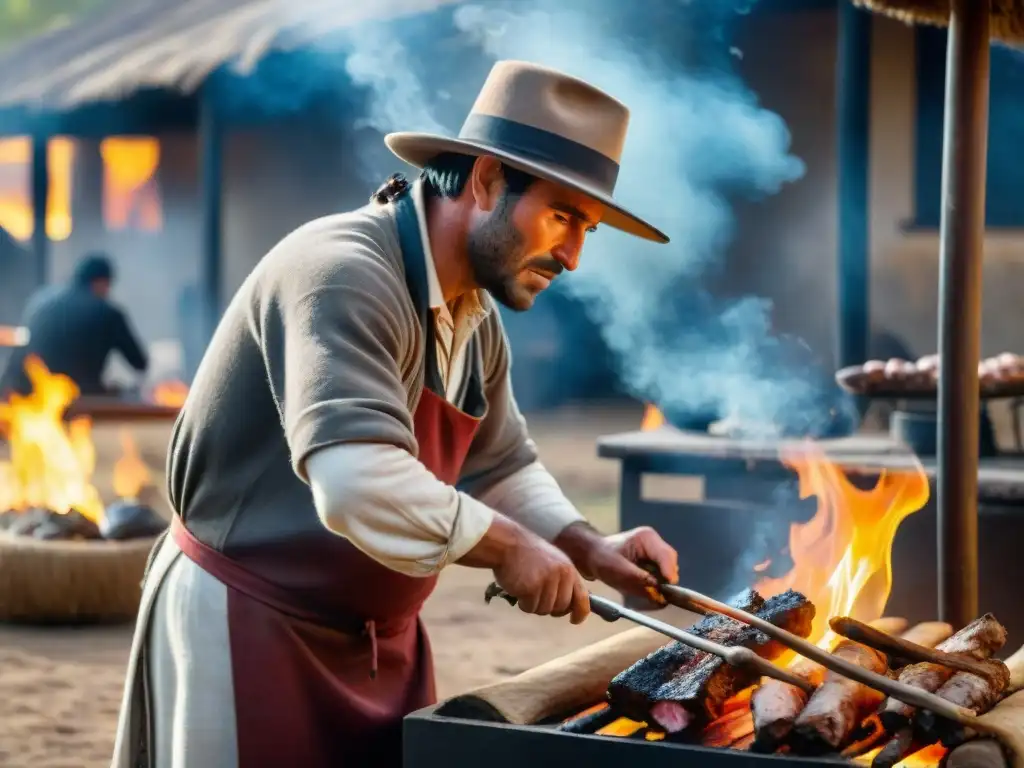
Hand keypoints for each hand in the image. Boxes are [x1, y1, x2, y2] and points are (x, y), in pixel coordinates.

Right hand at [493, 526, 590, 624]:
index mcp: (569, 569)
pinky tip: (518, 588)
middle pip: (561, 607)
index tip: (574, 620)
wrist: (507, 543)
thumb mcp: (552, 562)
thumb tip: (569, 604)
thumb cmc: (527, 554)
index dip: (580, 612)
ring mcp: (547, 582)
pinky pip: (530, 608)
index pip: (582, 597)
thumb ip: (562, 580)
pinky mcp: (531, 588)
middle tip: (536, 597)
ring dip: (533, 604)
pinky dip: (523, 603)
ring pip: (544, 610)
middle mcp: (561, 576)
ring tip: (525, 588)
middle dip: (549, 607)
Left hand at [555, 522, 678, 600]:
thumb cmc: (602, 559)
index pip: (666, 555)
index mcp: (646, 538)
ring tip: (649, 591)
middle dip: (666, 580)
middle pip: (670, 563)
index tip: (668, 589)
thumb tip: (657, 590)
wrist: (593, 555)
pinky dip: (657, 583)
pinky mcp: (654, 561)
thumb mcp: (617, 569)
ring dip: (661, 583)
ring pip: (668, 570)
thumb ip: (637, 578)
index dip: (669, 572)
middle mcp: (654, 543)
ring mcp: (655, 552)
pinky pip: (662, 575)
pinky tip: (645, 588)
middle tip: (658, 595)